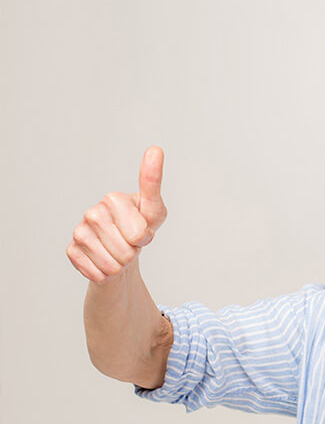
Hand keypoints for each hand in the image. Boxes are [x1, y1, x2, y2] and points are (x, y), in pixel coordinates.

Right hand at [66, 146, 167, 283]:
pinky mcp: (71, 250)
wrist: (123, 249)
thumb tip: (155, 149)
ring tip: (120, 250)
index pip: (139, 233)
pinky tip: (105, 260)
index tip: (142, 230)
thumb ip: (153, 183)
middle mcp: (92, 212)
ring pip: (112, 264)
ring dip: (122, 265)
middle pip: (126, 251)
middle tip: (130, 243)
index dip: (145, 237)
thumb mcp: (154, 210)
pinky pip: (97, 273)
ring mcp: (80, 231)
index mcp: (113, 199)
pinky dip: (107, 274)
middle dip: (134, 252)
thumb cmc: (140, 227)